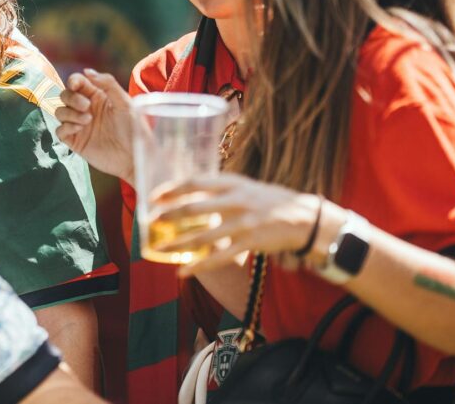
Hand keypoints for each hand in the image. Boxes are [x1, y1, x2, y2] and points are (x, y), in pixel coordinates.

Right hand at [54, 69, 133, 181]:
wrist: (135, 156)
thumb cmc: (134, 128)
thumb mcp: (125, 102)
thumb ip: (107, 84)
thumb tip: (87, 71)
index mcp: (96, 96)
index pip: (77, 82)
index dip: (73, 81)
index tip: (76, 85)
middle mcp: (85, 109)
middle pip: (65, 95)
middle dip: (72, 98)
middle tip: (86, 107)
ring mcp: (79, 125)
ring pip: (60, 111)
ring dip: (70, 113)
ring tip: (87, 120)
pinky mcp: (76, 141)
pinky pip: (60, 130)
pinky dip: (66, 127)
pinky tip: (80, 129)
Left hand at [150, 172, 330, 276]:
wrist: (304, 218)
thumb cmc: (268, 201)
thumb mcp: (244, 187)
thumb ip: (219, 190)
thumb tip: (187, 194)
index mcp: (233, 183)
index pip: (195, 182)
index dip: (171, 189)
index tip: (153, 197)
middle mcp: (236, 201)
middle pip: (194, 208)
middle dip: (169, 216)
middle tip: (150, 222)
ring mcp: (244, 223)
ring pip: (204, 236)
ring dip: (178, 244)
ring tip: (159, 250)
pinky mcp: (251, 243)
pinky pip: (220, 257)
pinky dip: (199, 266)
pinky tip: (183, 272)